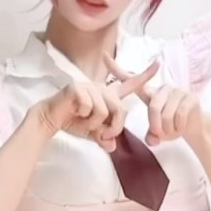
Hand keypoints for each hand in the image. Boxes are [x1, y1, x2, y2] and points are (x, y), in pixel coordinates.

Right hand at [36, 58, 159, 149]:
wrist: (51, 119)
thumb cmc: (74, 121)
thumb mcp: (94, 133)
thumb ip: (105, 138)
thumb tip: (111, 147)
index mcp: (109, 95)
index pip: (130, 85)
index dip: (145, 76)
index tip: (159, 64)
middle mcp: (102, 88)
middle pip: (120, 110)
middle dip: (112, 128)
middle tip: (100, 135)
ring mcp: (90, 86)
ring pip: (104, 111)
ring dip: (94, 124)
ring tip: (82, 119)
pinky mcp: (78, 88)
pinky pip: (90, 108)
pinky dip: (83, 116)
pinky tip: (74, 111)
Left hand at [102, 53, 203, 146]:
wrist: (194, 125)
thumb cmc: (171, 126)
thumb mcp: (157, 131)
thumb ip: (151, 135)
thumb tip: (152, 141)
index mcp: (150, 94)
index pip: (132, 79)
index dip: (116, 69)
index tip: (103, 56)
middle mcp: (163, 88)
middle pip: (154, 109)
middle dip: (157, 127)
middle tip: (161, 135)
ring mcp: (178, 91)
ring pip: (167, 115)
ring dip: (170, 130)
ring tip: (173, 130)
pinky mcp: (190, 97)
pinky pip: (180, 116)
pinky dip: (179, 128)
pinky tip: (182, 127)